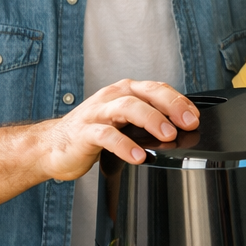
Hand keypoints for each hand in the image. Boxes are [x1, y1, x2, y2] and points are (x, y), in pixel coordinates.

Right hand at [35, 80, 199, 181]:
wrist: (51, 146)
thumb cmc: (91, 133)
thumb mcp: (123, 122)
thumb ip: (147, 121)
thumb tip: (181, 130)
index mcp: (124, 92)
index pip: (157, 89)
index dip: (179, 101)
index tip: (194, 117)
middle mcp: (112, 97)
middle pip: (146, 93)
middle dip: (170, 106)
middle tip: (188, 123)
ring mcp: (97, 113)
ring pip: (127, 107)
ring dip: (151, 120)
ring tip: (167, 135)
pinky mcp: (84, 132)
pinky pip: (106, 135)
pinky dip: (124, 145)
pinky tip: (138, 156)